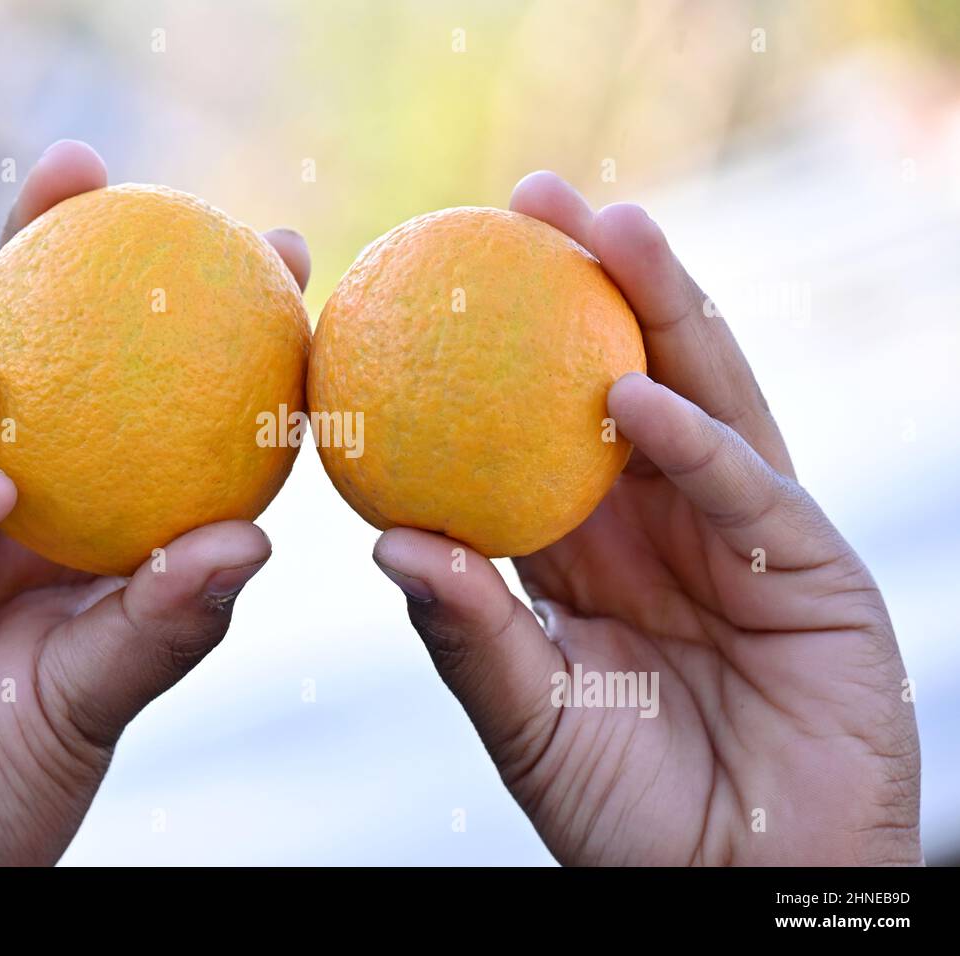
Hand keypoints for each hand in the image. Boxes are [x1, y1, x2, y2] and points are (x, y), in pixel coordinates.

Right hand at [0, 140, 311, 864]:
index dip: (191, 316)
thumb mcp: (98, 699)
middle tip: (81, 171)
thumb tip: (250, 536)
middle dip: (36, 248)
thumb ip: (163, 623)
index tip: (273, 246)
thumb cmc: (0, 786)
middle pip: (12, 348)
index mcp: (73, 515)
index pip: (139, 392)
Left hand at [372, 172, 921, 865]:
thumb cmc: (622, 812)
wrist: (727, 888)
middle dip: (592, 282)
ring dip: (663, 309)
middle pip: (630, 373)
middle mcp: (659, 518)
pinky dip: (693, 441)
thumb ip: (471, 632)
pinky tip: (633, 395)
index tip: (442, 268)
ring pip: (704, 396)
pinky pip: (745, 489)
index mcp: (586, 544)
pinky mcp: (809, 566)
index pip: (542, 417)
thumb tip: (389, 541)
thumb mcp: (528, 716)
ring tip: (613, 227)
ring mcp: (737, 531)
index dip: (504, 342)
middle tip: (534, 197)